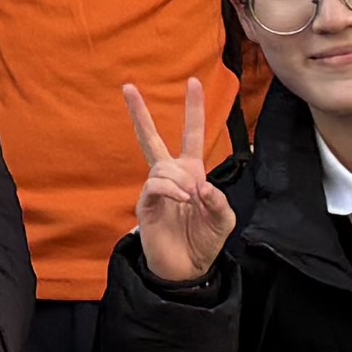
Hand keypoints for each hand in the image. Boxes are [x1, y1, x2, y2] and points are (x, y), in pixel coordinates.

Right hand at [122, 78, 235, 287]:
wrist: (187, 269)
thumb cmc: (205, 241)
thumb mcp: (224, 220)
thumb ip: (219, 201)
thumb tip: (202, 186)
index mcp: (191, 172)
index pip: (191, 135)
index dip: (193, 109)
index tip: (193, 82)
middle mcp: (171, 176)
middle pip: (151, 138)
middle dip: (140, 113)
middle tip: (128, 87)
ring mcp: (156, 189)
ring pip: (162, 166)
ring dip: (180, 179)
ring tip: (190, 199)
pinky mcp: (145, 205)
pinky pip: (155, 185)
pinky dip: (170, 189)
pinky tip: (182, 199)